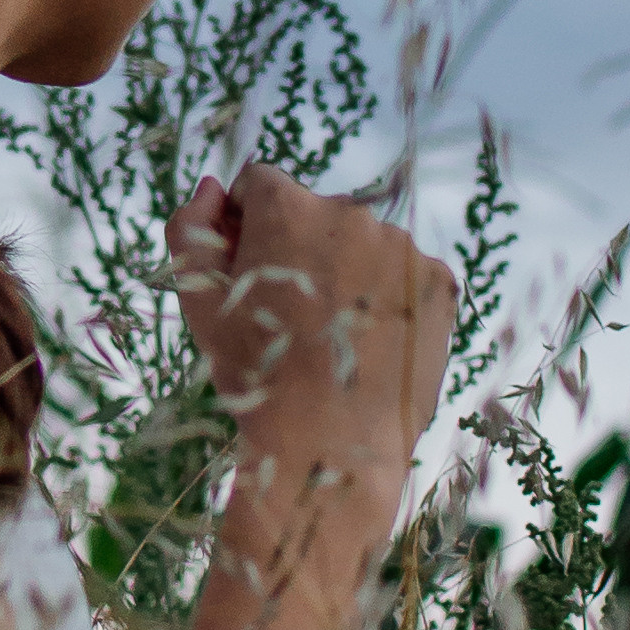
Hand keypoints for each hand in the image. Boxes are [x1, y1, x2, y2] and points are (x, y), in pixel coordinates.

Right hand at [168, 164, 455, 476]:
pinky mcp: (438, 280)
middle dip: (299, 250)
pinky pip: (403, 276)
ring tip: (332, 337)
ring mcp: (402, 245)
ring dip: (346, 274)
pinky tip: (370, 343)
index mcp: (289, 206)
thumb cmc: (257, 373)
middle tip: (290, 316)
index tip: (250, 272)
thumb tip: (211, 186)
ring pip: (362, 246)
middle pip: (315, 216)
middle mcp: (351, 211)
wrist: (332, 443)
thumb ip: (190, 229)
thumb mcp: (199, 301)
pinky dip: (387, 300)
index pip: (261, 186)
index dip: (247, 228)